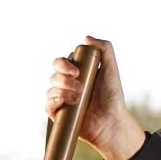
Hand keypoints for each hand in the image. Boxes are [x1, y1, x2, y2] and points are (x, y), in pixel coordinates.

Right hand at [45, 34, 144, 159]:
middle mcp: (68, 84)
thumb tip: (86, 38)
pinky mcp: (58, 114)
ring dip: (63, 90)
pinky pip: (48, 104)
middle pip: (54, 73)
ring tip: (79, 99)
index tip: (77, 71)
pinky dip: (54, 100)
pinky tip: (65, 102)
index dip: (65, 64)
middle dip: (64, 78)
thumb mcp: (112, 68)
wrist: (111, 122)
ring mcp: (62, 99)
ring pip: (51, 88)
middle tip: (79, 85)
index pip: (62, 62)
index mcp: (77, 72)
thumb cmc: (112, 97)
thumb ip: (104, 48)